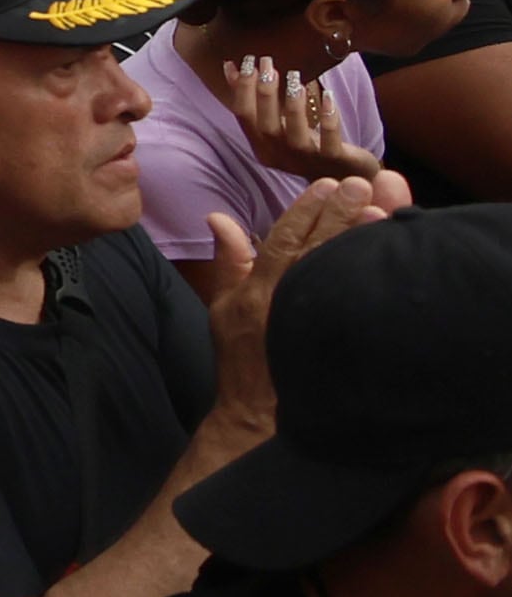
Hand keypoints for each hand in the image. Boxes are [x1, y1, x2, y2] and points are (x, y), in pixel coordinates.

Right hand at [206, 175, 399, 432]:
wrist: (256, 412)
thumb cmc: (240, 357)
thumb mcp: (221, 306)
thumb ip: (228, 261)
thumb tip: (218, 217)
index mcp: (256, 290)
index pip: (282, 240)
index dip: (305, 211)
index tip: (326, 185)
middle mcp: (281, 300)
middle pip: (313, 249)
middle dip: (337, 214)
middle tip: (358, 184)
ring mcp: (306, 320)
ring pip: (332, 270)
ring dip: (354, 239)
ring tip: (377, 210)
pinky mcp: (328, 340)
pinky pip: (346, 299)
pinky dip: (360, 274)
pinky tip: (378, 256)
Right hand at [220, 52, 384, 184]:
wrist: (344, 176)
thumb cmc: (308, 145)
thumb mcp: (278, 123)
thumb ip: (254, 98)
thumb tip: (231, 66)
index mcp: (262, 146)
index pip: (244, 117)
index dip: (242, 89)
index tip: (247, 61)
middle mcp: (280, 155)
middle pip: (265, 126)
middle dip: (264, 94)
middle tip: (268, 63)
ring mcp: (307, 160)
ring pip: (295, 136)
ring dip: (294, 106)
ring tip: (295, 79)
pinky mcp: (334, 161)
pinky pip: (330, 142)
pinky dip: (328, 119)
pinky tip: (328, 97)